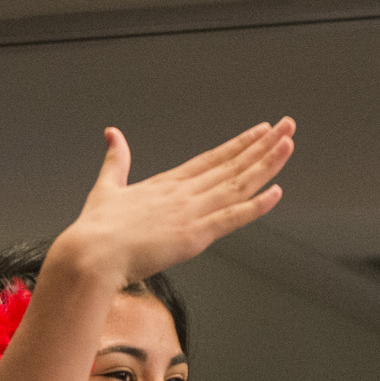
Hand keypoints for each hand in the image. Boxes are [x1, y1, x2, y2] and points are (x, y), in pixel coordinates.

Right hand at [50, 122, 293, 288]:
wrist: (91, 255)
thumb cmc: (95, 230)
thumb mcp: (106, 187)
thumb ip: (115, 161)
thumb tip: (112, 134)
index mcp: (166, 184)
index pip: (212, 158)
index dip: (239, 144)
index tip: (261, 130)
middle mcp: (183, 193)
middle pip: (232, 165)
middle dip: (263, 145)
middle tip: (288, 126)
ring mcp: (190, 213)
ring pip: (237, 185)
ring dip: (266, 165)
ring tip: (288, 145)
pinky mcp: (193, 236)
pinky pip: (231, 219)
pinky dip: (255, 207)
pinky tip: (276, 193)